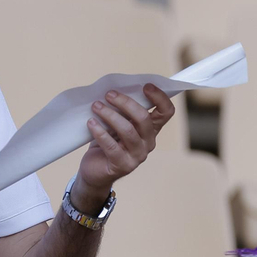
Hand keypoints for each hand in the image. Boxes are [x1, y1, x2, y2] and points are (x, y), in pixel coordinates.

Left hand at [72, 84, 174, 212]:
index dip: (160, 97)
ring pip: (128, 130)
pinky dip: (100, 132)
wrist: (94, 171)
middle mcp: (148, 142)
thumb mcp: (118, 123)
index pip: (166, 112)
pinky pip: (112, 146)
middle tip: (109, 94)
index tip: (145, 86)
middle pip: (144, 118)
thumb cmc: (107, 142)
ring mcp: (137, 156)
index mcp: (151, 129)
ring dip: (110, 115)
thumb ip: (123, 110)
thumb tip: (115, 89)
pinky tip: (91, 123)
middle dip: (126, 103)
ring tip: (96, 106)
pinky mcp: (123, 166)